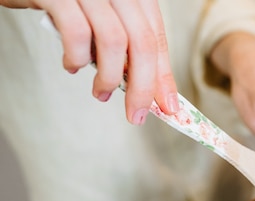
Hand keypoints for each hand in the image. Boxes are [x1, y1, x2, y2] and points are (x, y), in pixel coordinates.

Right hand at [2, 0, 178, 123]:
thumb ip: (126, 44)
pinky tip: (71, 65)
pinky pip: (77, 33)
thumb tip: (149, 86)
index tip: (168, 106)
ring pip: (114, 41)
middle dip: (144, 87)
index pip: (156, 36)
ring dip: (110, 78)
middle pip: (143, 42)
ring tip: (101, 93)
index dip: (164, 75)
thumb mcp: (103, 17)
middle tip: (136, 114)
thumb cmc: (66, 0)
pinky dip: (77, 58)